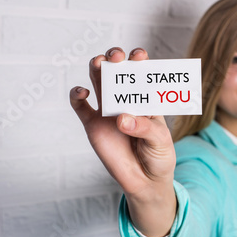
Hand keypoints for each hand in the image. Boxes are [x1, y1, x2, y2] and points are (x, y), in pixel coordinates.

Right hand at [70, 47, 176, 236]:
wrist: (145, 181)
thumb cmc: (158, 155)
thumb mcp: (160, 140)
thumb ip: (144, 128)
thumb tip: (121, 118)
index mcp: (146, 98)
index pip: (141, 73)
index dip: (139, 60)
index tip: (139, 55)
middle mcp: (126, 100)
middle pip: (117, 70)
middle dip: (115, 58)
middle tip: (117, 56)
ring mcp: (108, 110)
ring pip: (98, 80)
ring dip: (96, 67)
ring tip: (99, 64)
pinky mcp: (92, 125)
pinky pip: (79, 105)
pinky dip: (76, 95)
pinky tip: (82, 93)